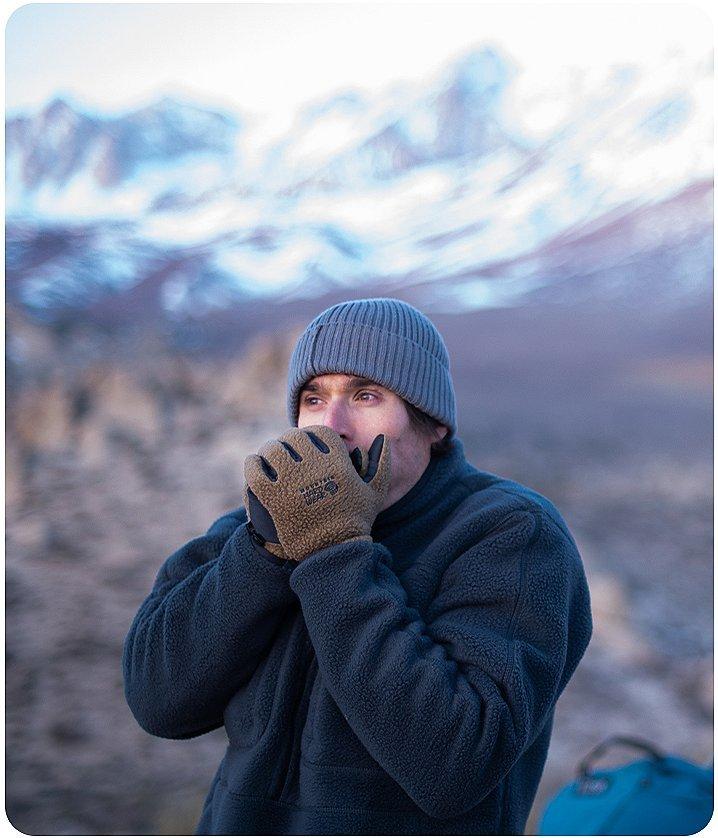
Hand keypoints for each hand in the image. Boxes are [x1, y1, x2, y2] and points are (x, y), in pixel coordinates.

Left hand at [242, 425, 389, 562]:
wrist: (333, 553)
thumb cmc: (355, 523)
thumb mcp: (374, 492)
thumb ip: (381, 463)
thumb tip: (382, 438)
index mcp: (338, 462)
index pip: (320, 432)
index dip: (311, 435)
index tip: (306, 445)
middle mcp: (315, 467)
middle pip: (294, 438)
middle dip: (289, 442)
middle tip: (285, 450)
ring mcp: (292, 481)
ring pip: (272, 450)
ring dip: (269, 451)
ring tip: (269, 459)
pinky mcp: (273, 496)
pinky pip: (255, 468)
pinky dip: (253, 464)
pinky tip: (255, 467)